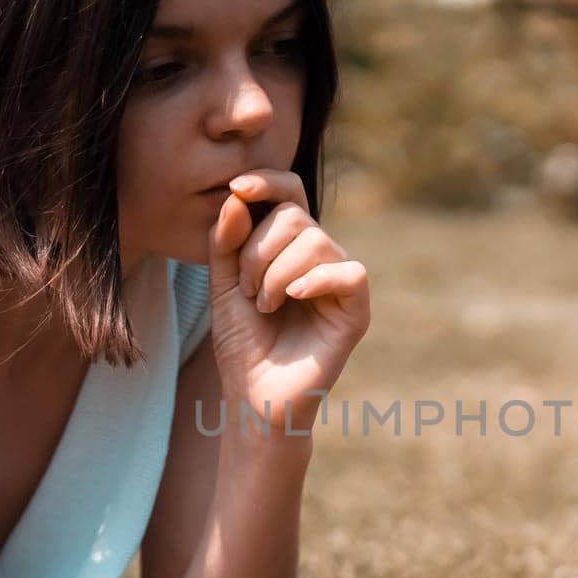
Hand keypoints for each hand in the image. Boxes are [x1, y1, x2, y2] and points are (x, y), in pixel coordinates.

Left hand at [206, 168, 370, 437]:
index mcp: (289, 246)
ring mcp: (339, 283)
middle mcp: (319, 258)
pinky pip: (350, 272)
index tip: (237, 188)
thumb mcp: (222, 284)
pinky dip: (316, 280)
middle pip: (296, 217)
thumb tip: (237, 196)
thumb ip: (226, 240)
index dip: (267, 181)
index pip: (289, 193)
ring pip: (317, 242)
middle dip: (258, 250)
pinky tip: (292, 299)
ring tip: (265, 305)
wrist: (253, 395)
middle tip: (248, 290)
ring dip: (276, 273)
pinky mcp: (356, 311)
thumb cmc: (242, 343)